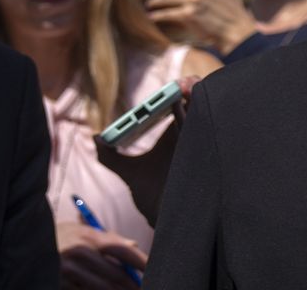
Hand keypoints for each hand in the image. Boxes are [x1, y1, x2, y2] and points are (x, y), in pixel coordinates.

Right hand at [56, 221, 146, 288]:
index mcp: (89, 237)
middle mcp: (80, 253)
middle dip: (132, 285)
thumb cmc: (57, 237)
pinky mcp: (60, 284)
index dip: (141, 262)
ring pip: (103, 289)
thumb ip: (108, 238)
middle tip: (143, 288)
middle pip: (116, 274)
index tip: (151, 270)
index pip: (123, 250)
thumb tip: (134, 246)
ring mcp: (69, 271)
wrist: (22, 246)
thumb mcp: (80, 231)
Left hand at [93, 76, 200, 225]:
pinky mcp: (206, 160)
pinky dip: (204, 124)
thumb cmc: (154, 194)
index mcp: (176, 132)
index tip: (177, 86)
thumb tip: (96, 137)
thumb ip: (111, 156)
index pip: (184, 101)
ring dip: (201, 101)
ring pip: (208, 115)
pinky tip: (190, 115)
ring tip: (187, 90)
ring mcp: (200, 147)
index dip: (182, 89)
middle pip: (200, 102)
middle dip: (194, 88)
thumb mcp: (130, 172)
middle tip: (183, 86)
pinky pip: (210, 137)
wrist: (165, 220)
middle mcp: (190, 136)